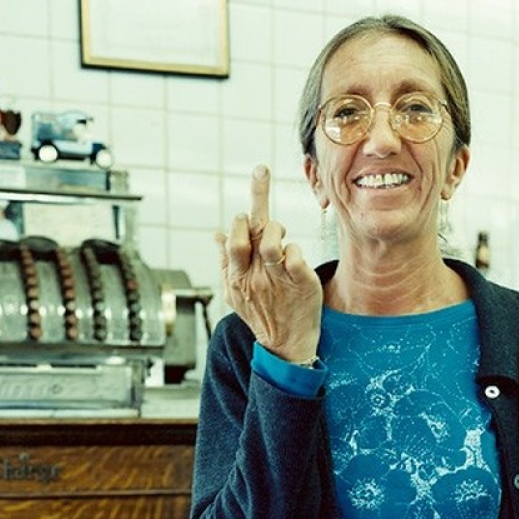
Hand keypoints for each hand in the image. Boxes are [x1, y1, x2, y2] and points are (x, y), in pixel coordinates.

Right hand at [216, 165, 321, 362]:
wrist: (286, 345)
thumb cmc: (263, 313)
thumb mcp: (237, 292)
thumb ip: (227, 263)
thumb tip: (217, 234)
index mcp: (236, 276)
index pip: (231, 239)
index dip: (238, 219)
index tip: (244, 207)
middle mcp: (253, 276)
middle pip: (248, 231)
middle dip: (256, 197)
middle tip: (261, 172)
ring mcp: (277, 280)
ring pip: (271, 241)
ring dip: (275, 227)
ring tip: (279, 231)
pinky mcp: (300, 283)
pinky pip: (296, 255)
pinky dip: (295, 250)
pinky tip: (294, 257)